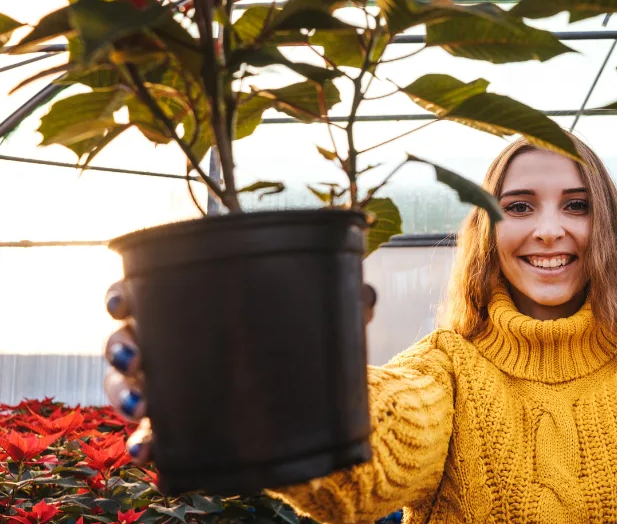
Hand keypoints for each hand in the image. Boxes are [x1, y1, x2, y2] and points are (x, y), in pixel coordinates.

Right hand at [103, 280, 378, 464]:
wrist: (309, 401)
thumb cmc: (298, 345)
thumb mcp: (315, 320)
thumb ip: (340, 304)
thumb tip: (367, 295)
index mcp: (194, 310)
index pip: (143, 297)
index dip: (123, 297)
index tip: (124, 300)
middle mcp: (174, 349)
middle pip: (126, 344)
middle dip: (119, 348)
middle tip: (133, 354)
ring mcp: (175, 392)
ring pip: (128, 392)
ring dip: (124, 398)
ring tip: (142, 407)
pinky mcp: (186, 431)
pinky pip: (153, 440)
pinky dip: (146, 445)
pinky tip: (151, 450)